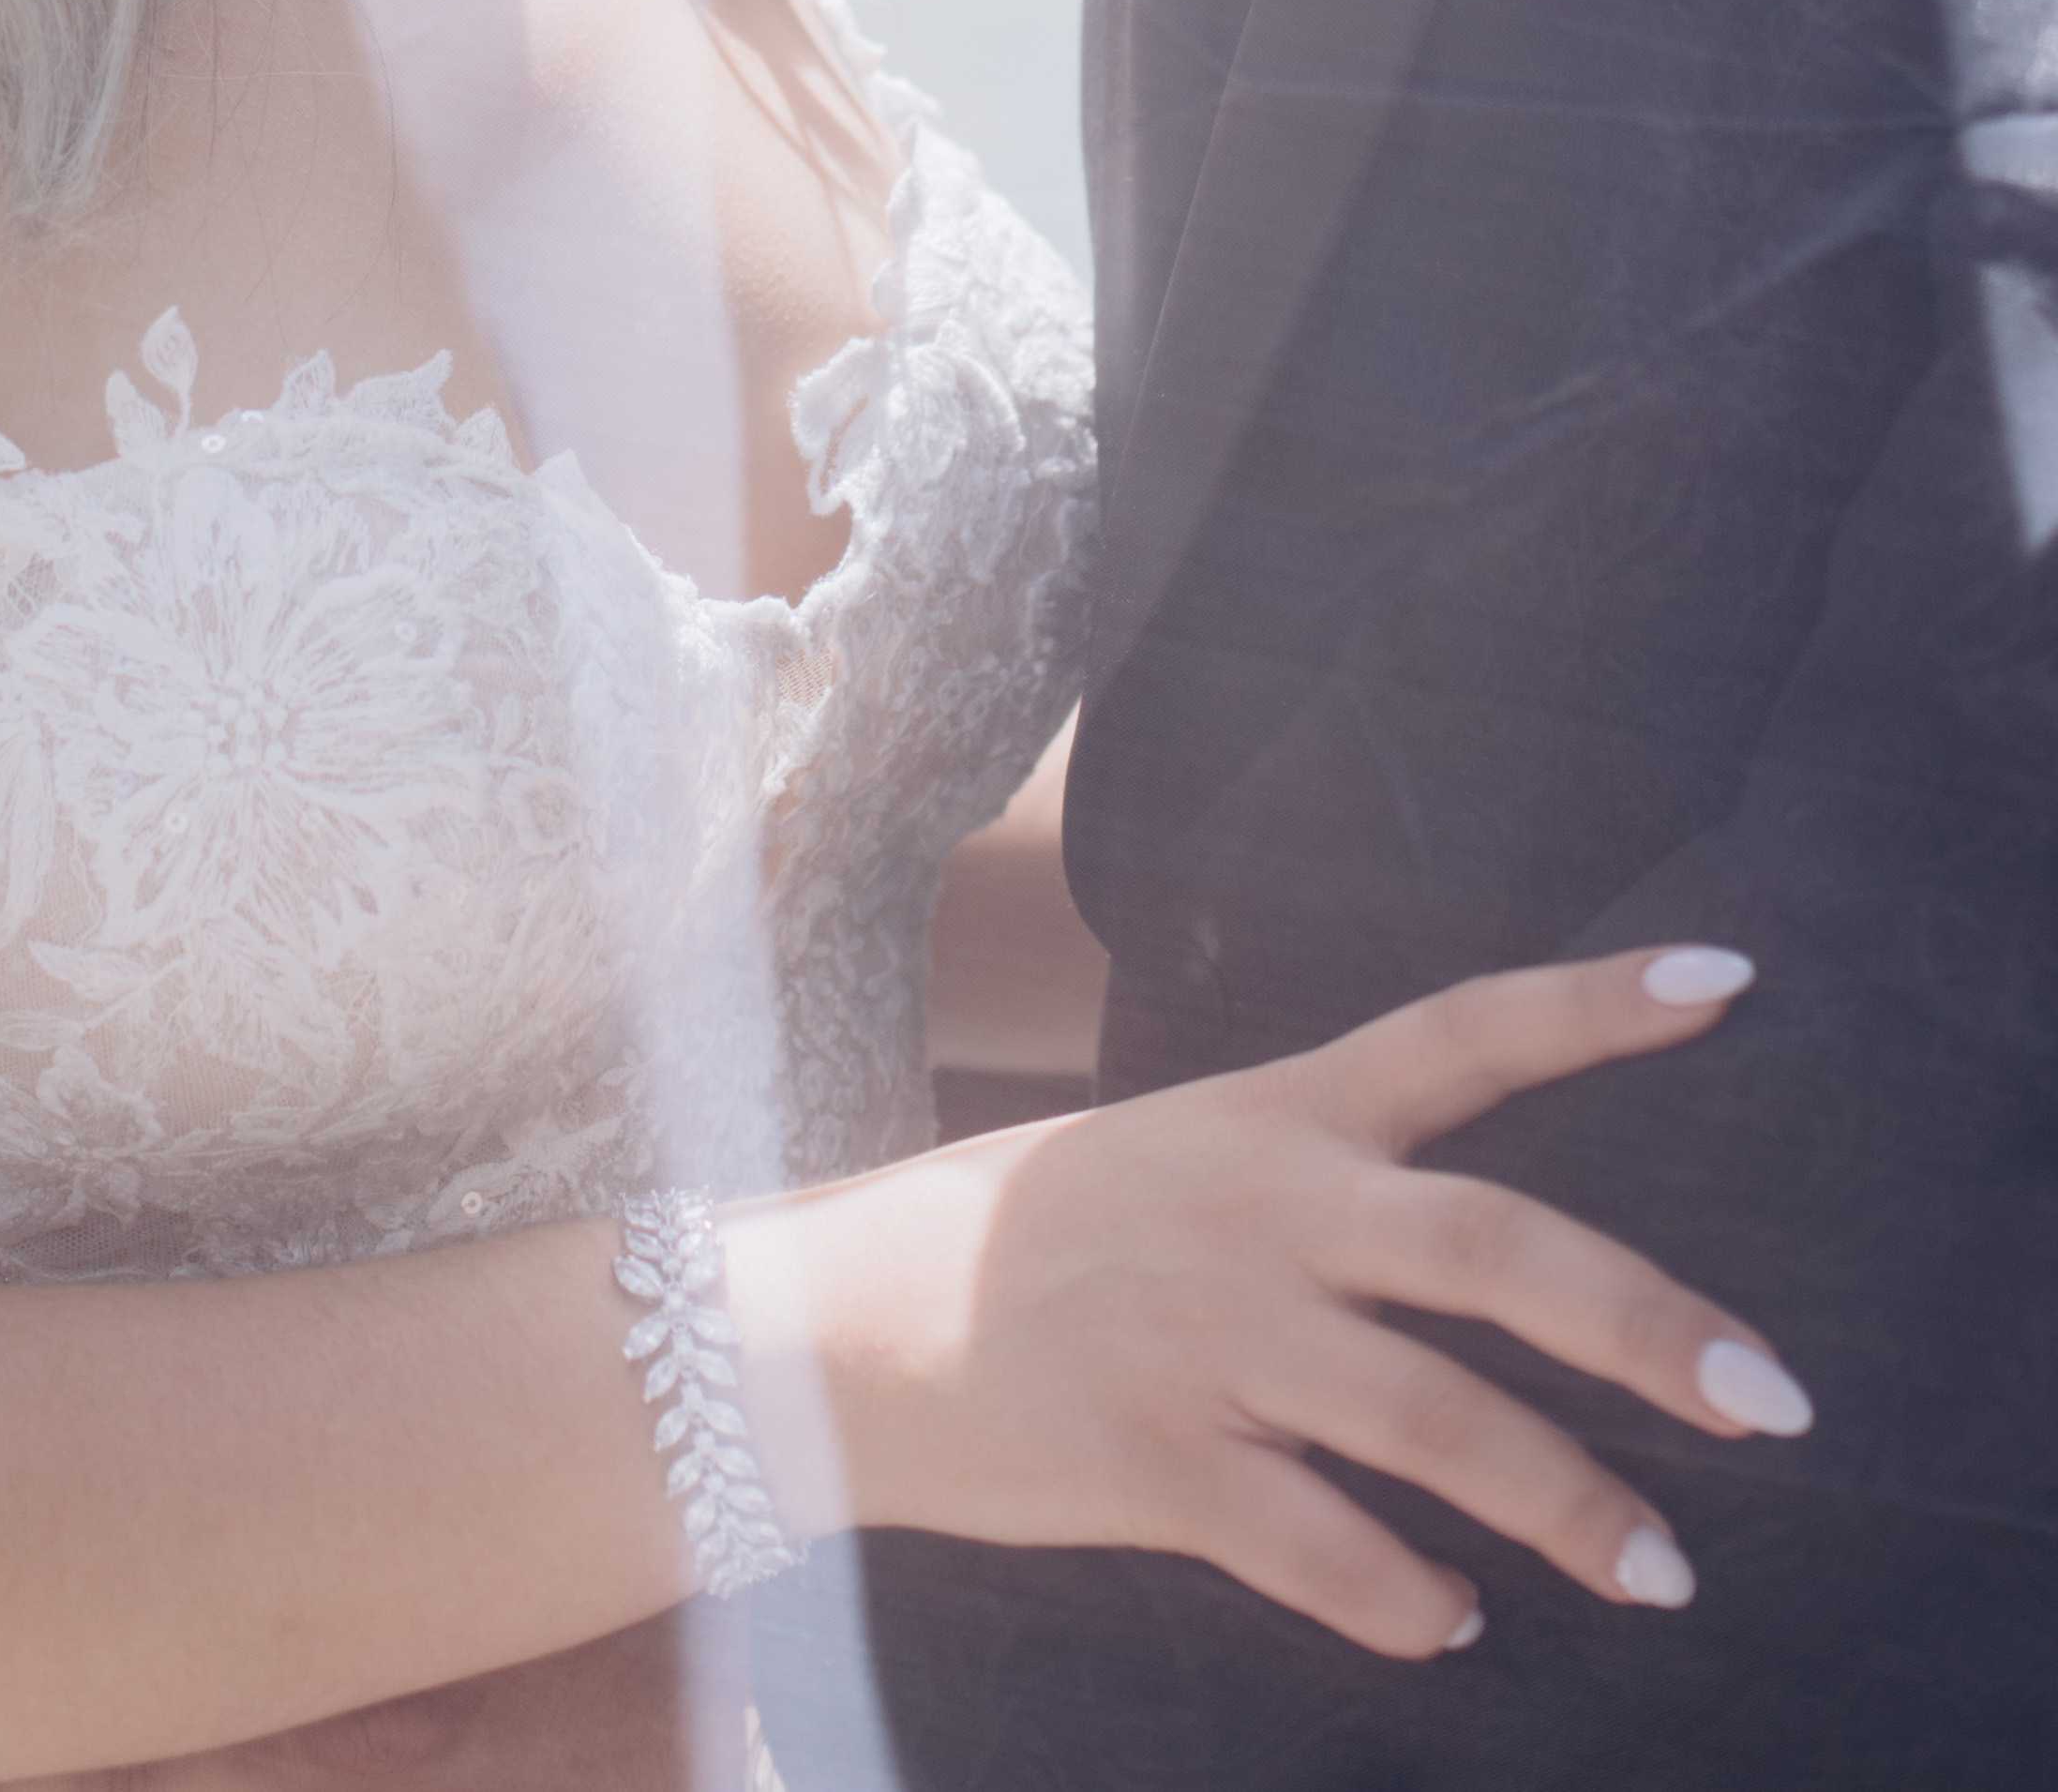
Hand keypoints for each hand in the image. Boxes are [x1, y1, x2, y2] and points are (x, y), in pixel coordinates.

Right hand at [767, 944, 1809, 1660]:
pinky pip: (1319, 1546)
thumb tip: (1476, 1268)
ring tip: (1659, 1571)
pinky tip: (1447, 1621)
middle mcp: (1262, 1211)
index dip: (1593, 1008)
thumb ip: (1317, 1191)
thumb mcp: (1176, 1157)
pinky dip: (1404, 1597)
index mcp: (1274, 1114)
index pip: (1459, 1034)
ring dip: (1568, 1507)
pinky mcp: (1154, 1459)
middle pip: (1496, 1251)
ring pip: (1437, 1422)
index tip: (1728, 986)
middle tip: (1772, 1405)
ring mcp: (1210, 1335)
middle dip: (1649, 1330)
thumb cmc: (1026, 1241)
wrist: (836, 1320)